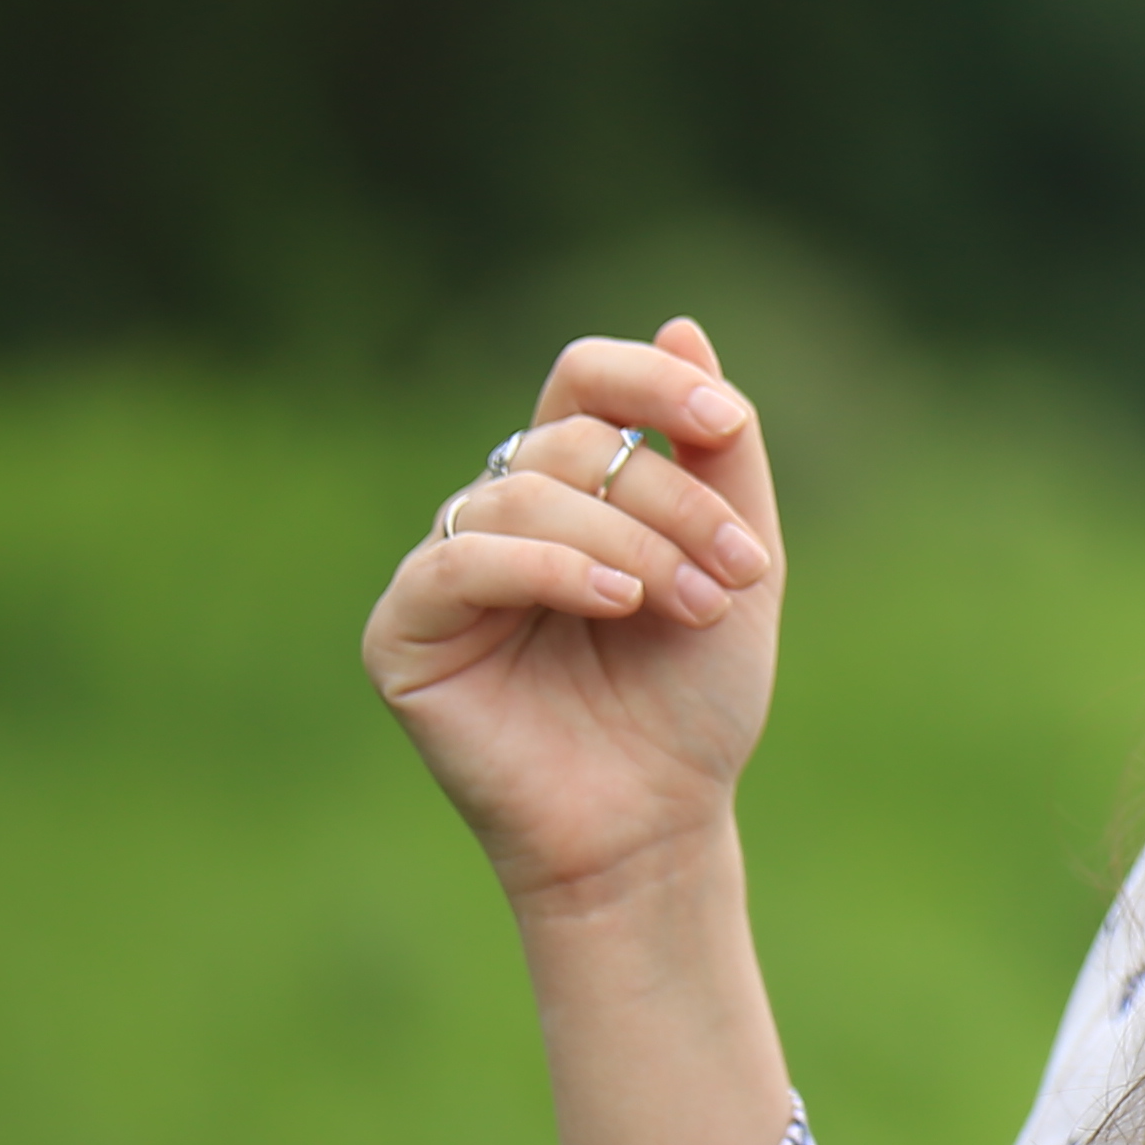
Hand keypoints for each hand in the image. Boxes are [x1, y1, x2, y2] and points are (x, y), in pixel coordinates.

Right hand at [361, 320, 781, 913]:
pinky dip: (546, 568)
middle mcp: (502, 512)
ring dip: (627, 543)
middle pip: (572, 442)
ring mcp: (448, 568)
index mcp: (577, 487)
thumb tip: (681, 326)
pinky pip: (459, 559)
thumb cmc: (692, 698)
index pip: (585, 378)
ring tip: (683, 608)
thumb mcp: (739, 562)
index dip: (650, 380)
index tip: (724, 420)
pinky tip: (611, 604)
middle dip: (671, 500)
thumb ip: (720, 454)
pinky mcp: (405, 630)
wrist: (658, 818)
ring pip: (522, 494)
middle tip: (735, 576)